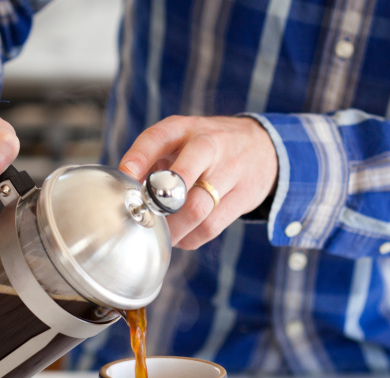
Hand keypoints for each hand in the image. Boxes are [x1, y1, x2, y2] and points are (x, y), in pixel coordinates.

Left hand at [119, 115, 277, 249]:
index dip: (138, 158)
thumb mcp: (182, 139)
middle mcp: (208, 145)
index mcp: (185, 128)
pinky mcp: (244, 196)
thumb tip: (125, 195)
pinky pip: (211, 227)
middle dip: (157, 205)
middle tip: (144, 218)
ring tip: (160, 235)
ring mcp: (229, 171)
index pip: (156, 138)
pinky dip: (190, 238)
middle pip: (181, 179)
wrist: (264, 147)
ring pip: (196, 210)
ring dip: (172, 230)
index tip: (125, 178)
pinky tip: (182, 236)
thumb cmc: (208, 147)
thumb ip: (153, 161)